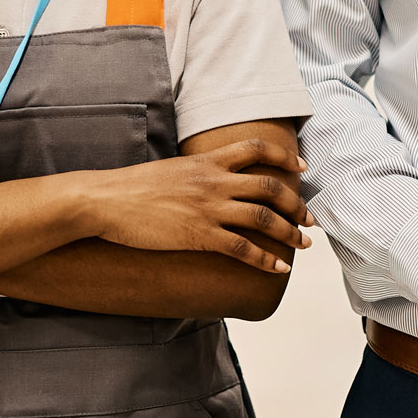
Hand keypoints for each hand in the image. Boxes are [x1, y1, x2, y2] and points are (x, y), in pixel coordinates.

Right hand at [79, 138, 315, 272]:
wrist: (106, 200)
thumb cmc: (132, 187)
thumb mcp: (171, 168)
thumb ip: (196, 172)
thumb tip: (208, 179)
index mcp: (207, 161)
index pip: (255, 149)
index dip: (284, 157)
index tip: (302, 166)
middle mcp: (214, 181)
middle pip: (269, 187)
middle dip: (296, 203)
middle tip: (310, 217)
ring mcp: (208, 208)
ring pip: (262, 218)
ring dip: (289, 232)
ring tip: (303, 244)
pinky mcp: (200, 235)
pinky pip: (242, 249)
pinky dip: (265, 260)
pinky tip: (279, 268)